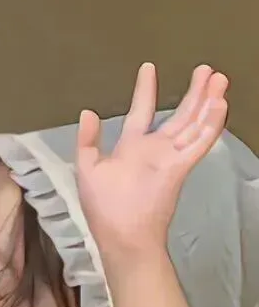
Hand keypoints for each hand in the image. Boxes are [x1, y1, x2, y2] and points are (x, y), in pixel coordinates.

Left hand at [75, 61, 227, 266]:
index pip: (141, 111)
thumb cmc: (103, 209)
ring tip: (219, 79)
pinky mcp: (180, 168)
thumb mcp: (87, 169)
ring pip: (194, 124)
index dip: (145, 90)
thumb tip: (88, 112)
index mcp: (131, 147)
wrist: (121, 237)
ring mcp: (170, 158)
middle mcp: (154, 150)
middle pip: (179, 115)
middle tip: (206, 70)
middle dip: (193, 93)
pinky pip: (199, 143)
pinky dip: (211, 124)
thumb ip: (88, 141)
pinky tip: (220, 104)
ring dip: (207, 102)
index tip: (149, 68)